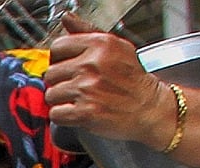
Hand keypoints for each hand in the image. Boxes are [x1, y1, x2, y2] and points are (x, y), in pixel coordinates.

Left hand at [46, 18, 175, 147]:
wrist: (149, 107)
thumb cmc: (132, 78)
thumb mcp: (115, 47)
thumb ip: (88, 32)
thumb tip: (66, 18)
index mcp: (100, 44)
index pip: (57, 47)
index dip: (59, 59)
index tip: (68, 67)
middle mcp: (92, 64)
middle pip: (51, 73)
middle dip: (60, 82)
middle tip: (76, 86)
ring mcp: (88, 89)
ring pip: (51, 95)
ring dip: (61, 100)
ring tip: (79, 99)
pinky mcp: (86, 112)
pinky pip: (56, 114)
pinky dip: (63, 117)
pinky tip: (77, 112)